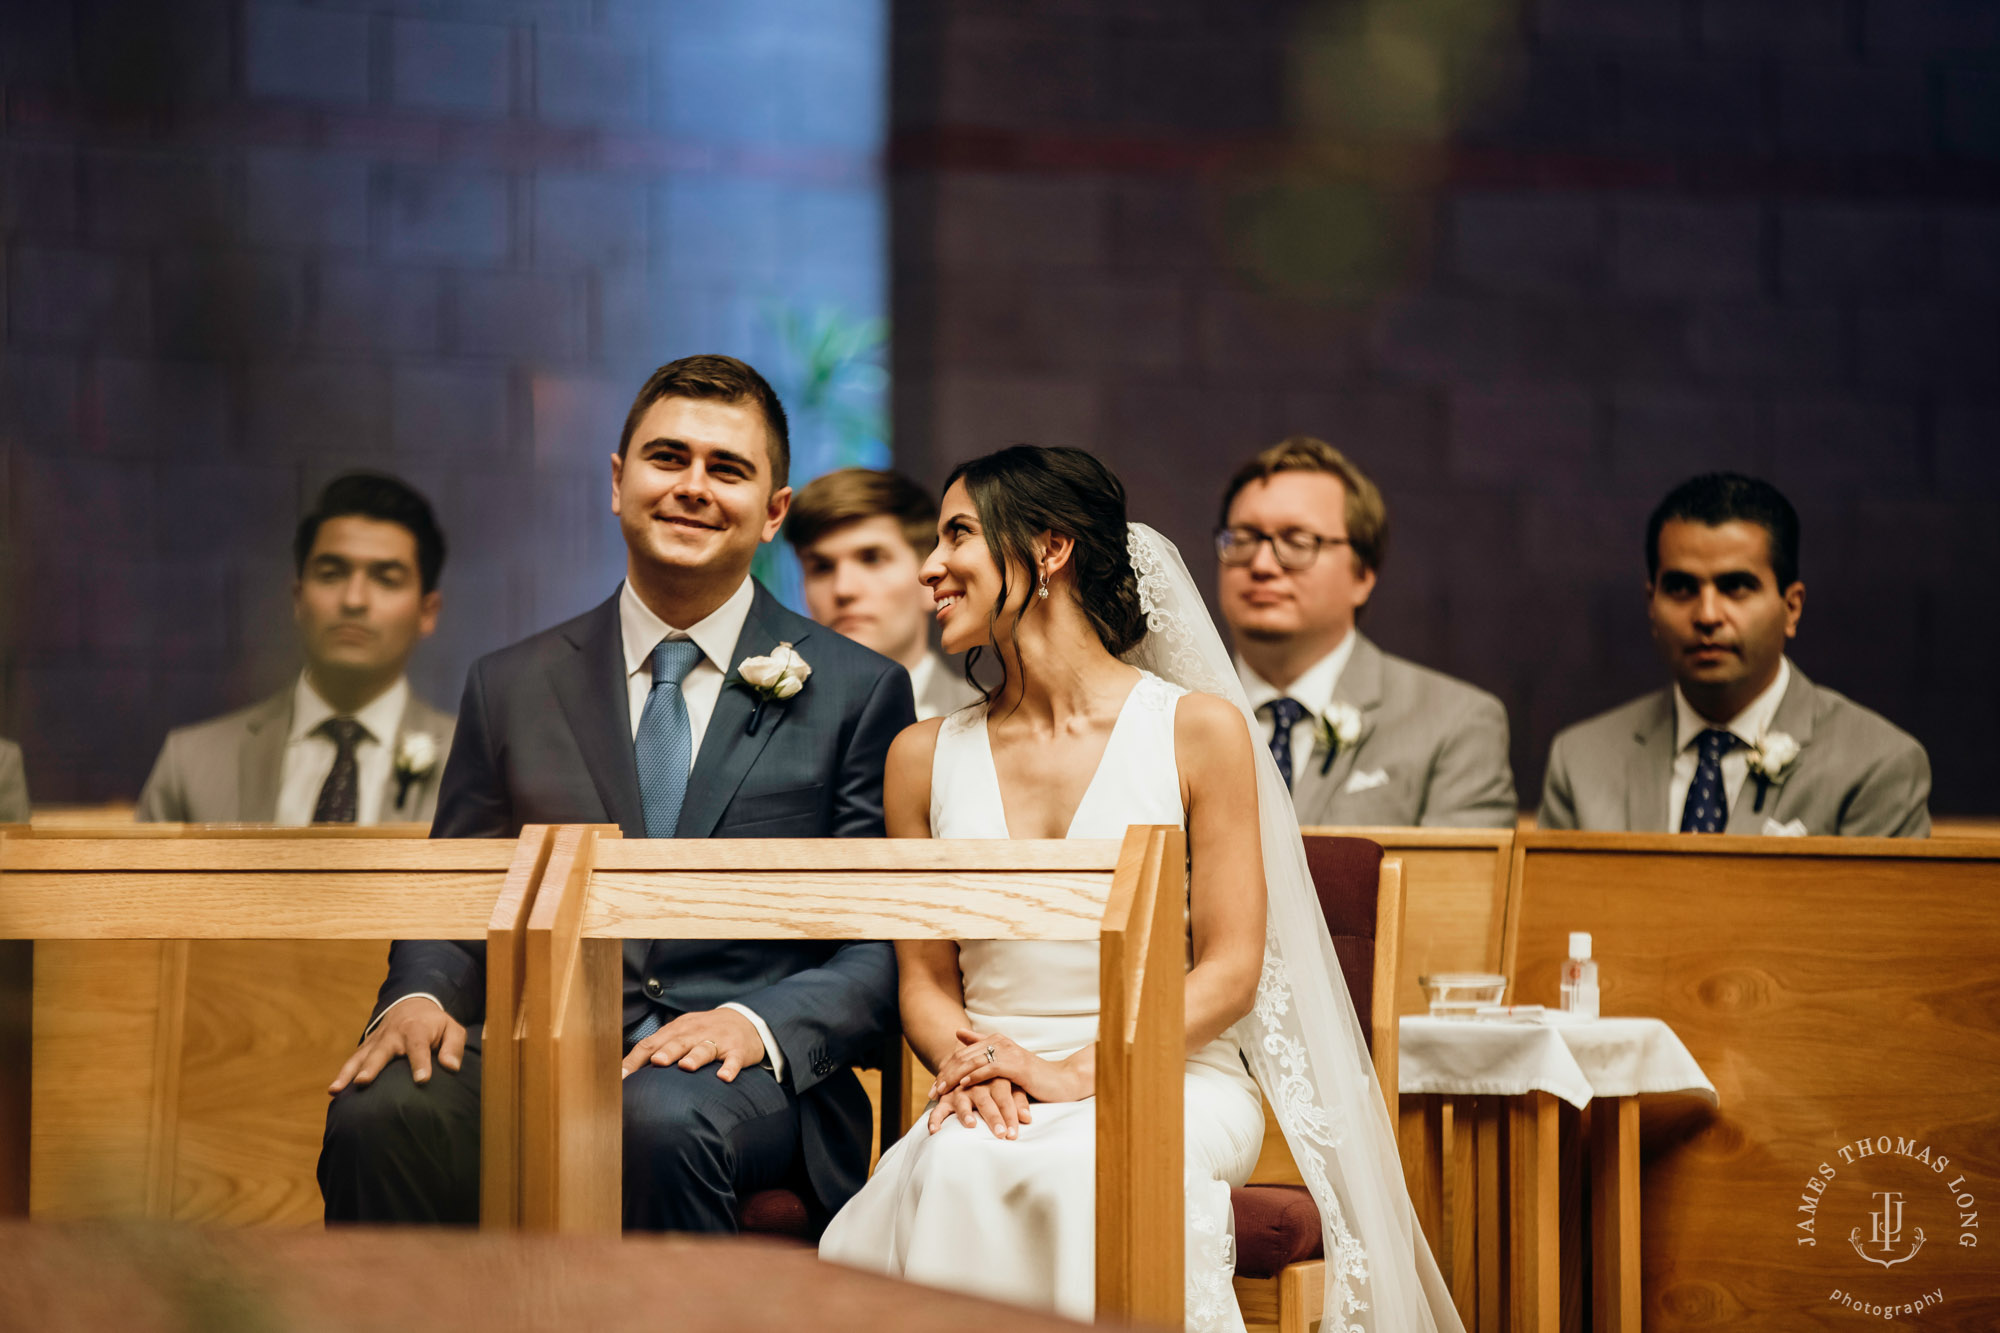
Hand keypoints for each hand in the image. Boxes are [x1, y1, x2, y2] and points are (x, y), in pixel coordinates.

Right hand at [329, 997, 463, 1093]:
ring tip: (336, 1090)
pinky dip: (342, 1075)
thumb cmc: (436, 1025)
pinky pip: (352, 1061)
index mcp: (417, 1029)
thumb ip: (453, 1047)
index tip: (422, 1080)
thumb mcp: (452, 1029)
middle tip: (363, 1082)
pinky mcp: (366, 1048)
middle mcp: (392, 1035)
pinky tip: (333, 1091)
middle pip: (381, 1051)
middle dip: (372, 1067)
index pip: (418, 1046)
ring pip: (361, 1057)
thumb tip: (451, 1067)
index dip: (420, 1063)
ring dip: (348, 1073)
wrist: (412, 1006)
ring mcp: (376, 1041)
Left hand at [620, 1007, 765, 1081]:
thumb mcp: (681, 1034)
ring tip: (686, 1066)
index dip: (635, 1060)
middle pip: (678, 1043)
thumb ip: (658, 1048)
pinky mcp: (738, 1050)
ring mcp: (717, 1041)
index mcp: (676, 1030)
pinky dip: (729, 1068)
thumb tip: (624, 1074)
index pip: (651, 1044)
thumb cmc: (703, 1032)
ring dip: (695, 1057)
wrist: (746, 1020)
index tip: (620, 1077)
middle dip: (667, 1052)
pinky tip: (724, 1077)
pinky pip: (733, 1060)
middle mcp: (695, 1033)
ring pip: (704, 1049)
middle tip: (656, 1063)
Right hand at [927, 1077, 1031, 1138]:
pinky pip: (939, 1108)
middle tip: (1001, 1134)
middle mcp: (977, 1084)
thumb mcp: (1011, 1087)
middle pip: (986, 1101)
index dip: (1010, 1115)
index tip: (1014, 1134)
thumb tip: (1027, 1119)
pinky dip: (935, 1118)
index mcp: (995, 1080)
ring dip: (966, 1113)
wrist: (971, 1063)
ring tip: (971, 1124)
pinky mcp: (947, 1097)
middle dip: (994, 1118)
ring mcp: (960, 1090)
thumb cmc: (997, 1081)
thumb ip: (1019, 1102)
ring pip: (962, 1102)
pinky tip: (934, 1130)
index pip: (1005, 1098)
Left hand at [928, 1028, 1089, 1104]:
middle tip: (932, 1091)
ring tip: (941, 1091)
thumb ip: (982, 1047)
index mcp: (995, 1040)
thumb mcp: (1005, 1062)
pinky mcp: (1015, 1065)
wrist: (1060, 1081)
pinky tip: (963, 1085)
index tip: (933, 1085)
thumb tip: (958, 1032)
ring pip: (972, 1062)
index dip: (945, 1069)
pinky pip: (989, 1069)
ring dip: (954, 1077)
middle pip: (963, 1057)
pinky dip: (974, 1076)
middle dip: (945, 1074)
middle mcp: (999, 1042)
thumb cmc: (1032, 1076)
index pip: (962, 1053)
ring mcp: (1007, 1052)